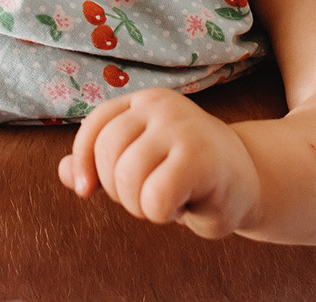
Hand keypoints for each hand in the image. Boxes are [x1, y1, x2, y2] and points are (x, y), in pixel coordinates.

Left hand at [59, 88, 260, 238]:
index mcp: (143, 101)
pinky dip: (162, 213)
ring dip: (142, 205)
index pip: (95, 126)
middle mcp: (160, 105)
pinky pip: (154, 197)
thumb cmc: (190, 175)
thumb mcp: (144, 164)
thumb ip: (104, 166)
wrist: (252, 181)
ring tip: (169, 199)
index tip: (85, 191)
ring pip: (128, 177)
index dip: (82, 161)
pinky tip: (184, 204)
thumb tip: (63, 173)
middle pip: (107, 154)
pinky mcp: (199, 155)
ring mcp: (181, 126)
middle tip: (151, 196)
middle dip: (119, 190)